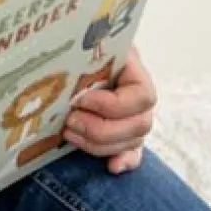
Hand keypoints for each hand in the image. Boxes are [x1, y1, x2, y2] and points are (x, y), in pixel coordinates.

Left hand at [64, 45, 155, 173]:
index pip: (141, 95)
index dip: (112, 104)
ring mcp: (135, 117)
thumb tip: (68, 50)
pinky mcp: (125, 135)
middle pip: (139, 124)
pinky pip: (134, 154)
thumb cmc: (76, 47)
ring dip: (100, 144)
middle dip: (101, 129)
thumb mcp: (82, 44)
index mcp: (133, 70)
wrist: (72, 54)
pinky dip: (125, 161)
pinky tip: (112, 166)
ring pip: (133, 141)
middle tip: (70, 121)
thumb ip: (84, 51)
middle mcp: (139, 97)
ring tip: (68, 133)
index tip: (81, 100)